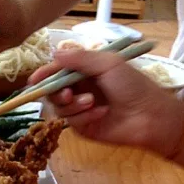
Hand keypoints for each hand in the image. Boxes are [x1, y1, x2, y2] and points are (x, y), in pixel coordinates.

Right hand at [29, 48, 183, 157]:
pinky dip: (84, 117)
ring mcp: (81, 110)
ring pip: (60, 109)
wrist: (149, 116)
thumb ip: (80, 58)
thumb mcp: (108, 64)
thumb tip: (54, 54)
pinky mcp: (84, 128)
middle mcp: (81, 90)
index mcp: (86, 71)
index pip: (58, 72)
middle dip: (57, 92)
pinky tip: (100, 114)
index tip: (34, 81)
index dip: (45, 75)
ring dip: (73, 105)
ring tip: (92, 103)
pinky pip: (71, 123)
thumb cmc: (133, 86)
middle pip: (53, 92)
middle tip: (68, 94)